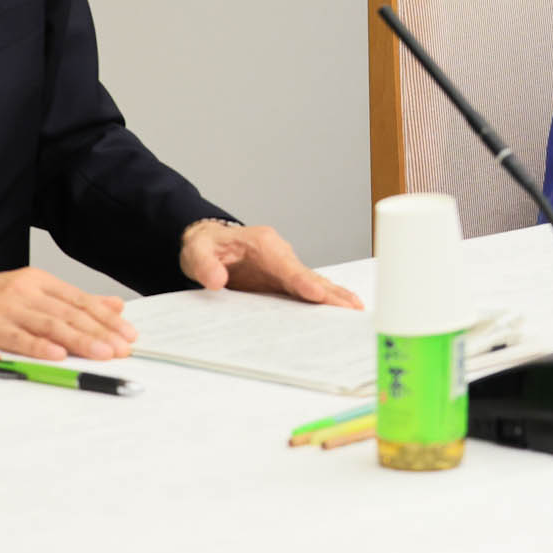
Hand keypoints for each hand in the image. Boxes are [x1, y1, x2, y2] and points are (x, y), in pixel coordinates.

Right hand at [0, 266, 137, 361]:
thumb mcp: (34, 293)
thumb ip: (73, 301)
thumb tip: (115, 306)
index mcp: (41, 281)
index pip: (81, 300)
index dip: (107, 318)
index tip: (128, 334)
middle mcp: (27, 290)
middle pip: (70, 313)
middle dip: (101, 332)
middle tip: (123, 348)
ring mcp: (7, 306)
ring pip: (50, 324)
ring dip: (80, 340)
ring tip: (102, 353)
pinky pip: (18, 336)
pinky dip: (40, 346)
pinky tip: (58, 354)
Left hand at [180, 221, 362, 308]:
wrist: (207, 242)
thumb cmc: (205, 245)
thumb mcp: (197, 251)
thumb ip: (205, 264)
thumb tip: (217, 279)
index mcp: (264, 245)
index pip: (287, 266)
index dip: (303, 282)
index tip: (318, 294)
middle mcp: (280, 255)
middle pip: (309, 276)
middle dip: (331, 291)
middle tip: (352, 306)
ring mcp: (284, 268)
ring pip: (314, 283)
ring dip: (334, 297)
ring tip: (355, 311)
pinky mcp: (283, 281)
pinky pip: (307, 290)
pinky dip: (324, 300)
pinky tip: (339, 310)